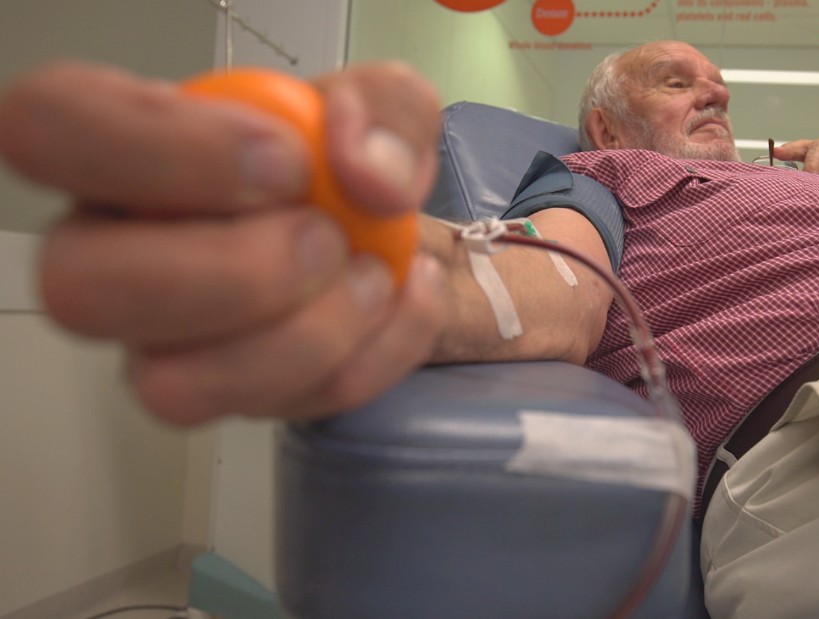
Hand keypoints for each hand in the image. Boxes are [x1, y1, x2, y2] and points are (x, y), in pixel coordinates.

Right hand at [0, 60, 445, 424]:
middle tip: (326, 239)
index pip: (52, 128)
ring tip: (371, 277)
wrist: (388, 235)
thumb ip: (382, 112)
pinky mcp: (228, 395)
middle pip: (79, 287)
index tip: (286, 162)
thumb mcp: (381, 104)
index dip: (163, 151)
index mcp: (120, 146)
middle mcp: (112, 250)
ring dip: (304, 339)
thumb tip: (366, 175)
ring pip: (169, 387)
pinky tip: (403, 302)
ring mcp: (160, 339)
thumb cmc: (346, 160)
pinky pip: (278, 410)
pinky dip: (369, 359)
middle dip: (233, 274)